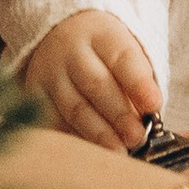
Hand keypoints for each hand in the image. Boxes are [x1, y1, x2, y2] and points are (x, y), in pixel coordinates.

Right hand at [23, 9, 160, 151]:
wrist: (62, 38)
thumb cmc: (106, 55)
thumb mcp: (125, 53)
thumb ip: (138, 81)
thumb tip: (148, 118)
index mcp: (102, 34)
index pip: (122, 58)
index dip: (138, 83)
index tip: (154, 105)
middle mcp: (71, 51)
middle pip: (96, 83)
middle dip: (119, 113)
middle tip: (136, 136)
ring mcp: (50, 73)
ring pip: (74, 106)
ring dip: (98, 132)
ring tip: (118, 150)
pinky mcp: (34, 94)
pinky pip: (54, 121)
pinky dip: (74, 138)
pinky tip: (91, 153)